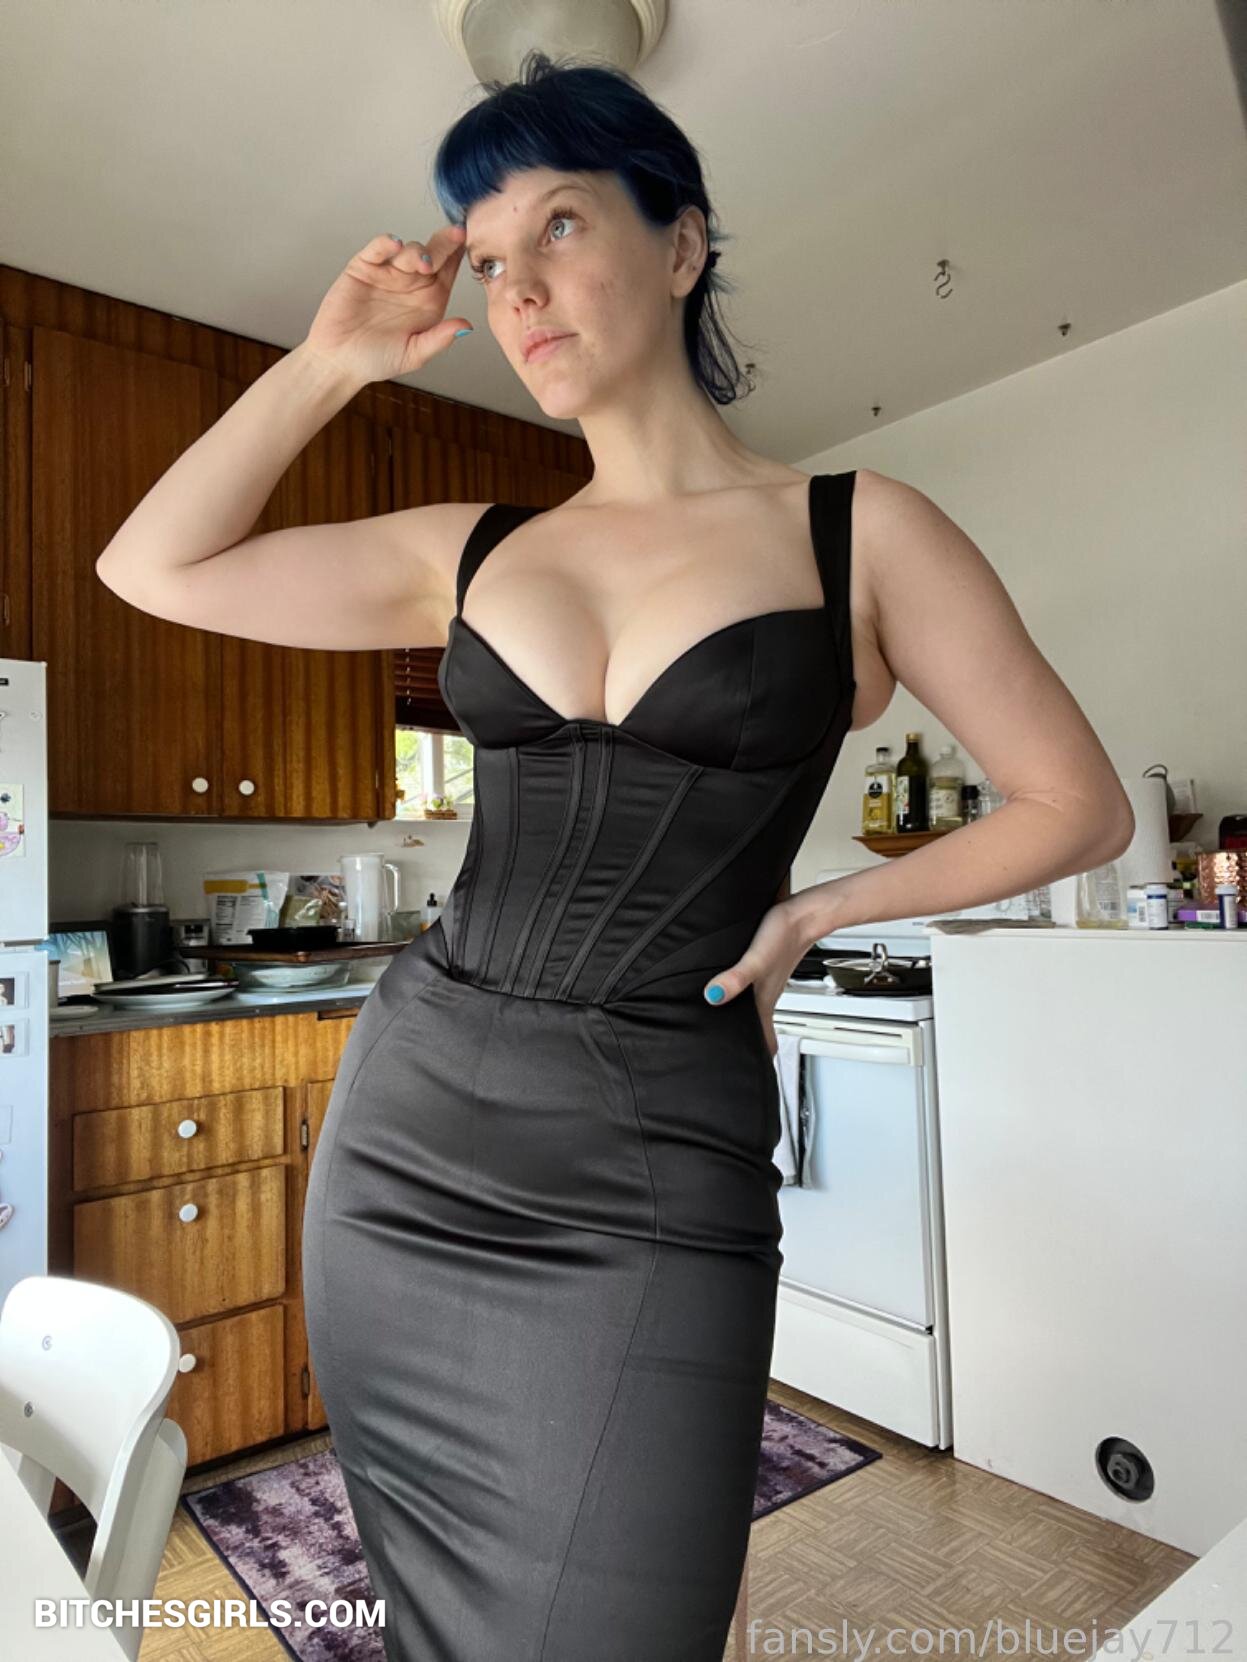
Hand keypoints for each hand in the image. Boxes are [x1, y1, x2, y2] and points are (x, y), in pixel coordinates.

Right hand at [303, 226, 473, 385]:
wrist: (339, 361)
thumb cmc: (376, 359)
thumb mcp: (414, 354)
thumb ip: (439, 339)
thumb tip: (466, 326)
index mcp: (429, 301)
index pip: (448, 272)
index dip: (458, 256)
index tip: (470, 243)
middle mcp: (411, 283)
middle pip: (433, 255)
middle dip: (445, 244)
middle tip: (455, 236)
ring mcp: (388, 273)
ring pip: (408, 251)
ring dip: (417, 251)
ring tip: (423, 262)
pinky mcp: (363, 268)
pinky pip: (376, 250)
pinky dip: (385, 244)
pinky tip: (395, 244)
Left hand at [702, 900, 812, 1058]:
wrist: (805, 913)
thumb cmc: (784, 936)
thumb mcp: (756, 960)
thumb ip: (735, 979)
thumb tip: (712, 996)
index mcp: (763, 1003)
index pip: (763, 1043)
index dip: (756, 1063)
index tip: (746, 1079)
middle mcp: (764, 998)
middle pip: (756, 1032)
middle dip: (745, 1048)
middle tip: (727, 1061)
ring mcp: (765, 985)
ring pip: (754, 1014)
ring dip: (744, 1026)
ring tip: (726, 1035)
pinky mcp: (763, 970)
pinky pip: (750, 994)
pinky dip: (741, 1002)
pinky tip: (729, 994)